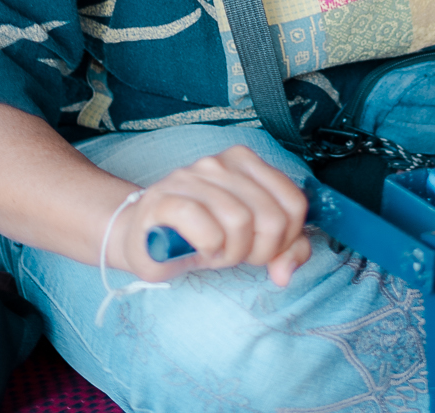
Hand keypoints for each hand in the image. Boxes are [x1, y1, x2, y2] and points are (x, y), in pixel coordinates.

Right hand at [112, 146, 310, 285]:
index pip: (294, 202)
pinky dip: (210, 248)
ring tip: (214, 252)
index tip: (264, 249)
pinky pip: (206, 228)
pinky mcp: (164, 200)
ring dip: (230, 252)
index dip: (287, 238)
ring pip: (240, 222)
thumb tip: (286, 272)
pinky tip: (200, 250)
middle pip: (271, 217)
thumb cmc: (199, 235)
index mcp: (246, 162)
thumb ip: (282, 248)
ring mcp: (190, 178)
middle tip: (236, 254)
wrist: (140, 236)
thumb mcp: (248, 240)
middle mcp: (220, 163)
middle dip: (258, 251)